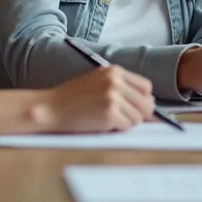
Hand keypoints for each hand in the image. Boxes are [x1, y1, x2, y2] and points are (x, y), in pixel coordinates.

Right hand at [38, 65, 154, 132]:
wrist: (51, 108)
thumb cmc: (74, 97)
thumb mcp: (98, 81)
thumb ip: (122, 87)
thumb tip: (151, 104)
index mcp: (115, 71)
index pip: (146, 87)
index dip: (143, 99)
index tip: (135, 107)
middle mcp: (116, 82)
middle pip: (146, 104)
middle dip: (139, 114)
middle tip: (123, 118)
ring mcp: (113, 98)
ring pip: (138, 118)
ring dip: (126, 123)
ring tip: (109, 120)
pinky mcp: (109, 114)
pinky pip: (126, 126)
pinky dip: (118, 129)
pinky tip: (103, 124)